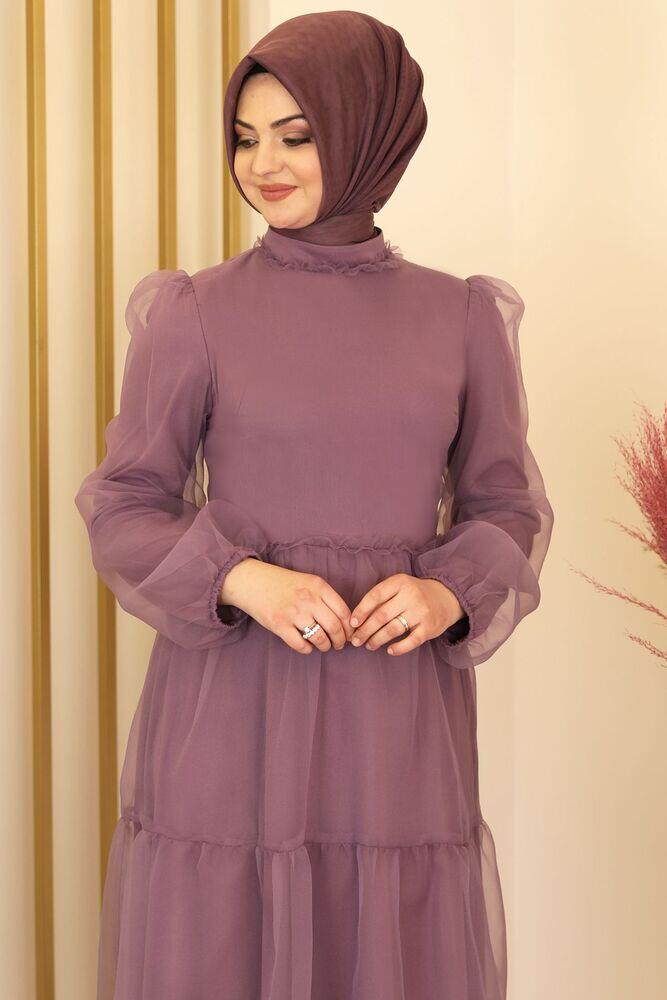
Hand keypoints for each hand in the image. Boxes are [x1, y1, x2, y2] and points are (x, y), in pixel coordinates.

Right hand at [220, 557, 353, 653]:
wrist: (253, 581)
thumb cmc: (284, 583)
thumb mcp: (308, 581)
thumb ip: (326, 597)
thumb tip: (345, 622)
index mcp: (318, 586)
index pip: (344, 612)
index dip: (350, 627)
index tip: (350, 634)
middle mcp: (308, 599)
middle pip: (335, 627)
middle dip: (341, 640)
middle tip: (340, 644)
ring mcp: (293, 613)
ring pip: (320, 638)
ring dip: (325, 646)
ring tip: (325, 646)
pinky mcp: (279, 625)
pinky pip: (300, 645)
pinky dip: (308, 650)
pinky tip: (307, 647)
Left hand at [348, 573, 464, 655]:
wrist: (447, 597)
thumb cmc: (414, 594)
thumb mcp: (399, 587)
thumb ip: (381, 598)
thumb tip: (357, 619)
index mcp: (400, 582)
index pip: (375, 596)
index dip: (361, 610)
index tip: (352, 623)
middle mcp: (411, 595)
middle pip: (382, 615)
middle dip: (365, 630)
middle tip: (356, 640)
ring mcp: (422, 612)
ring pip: (393, 629)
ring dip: (377, 640)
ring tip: (369, 645)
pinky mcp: (430, 628)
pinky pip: (411, 641)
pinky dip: (399, 648)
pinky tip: (389, 651)